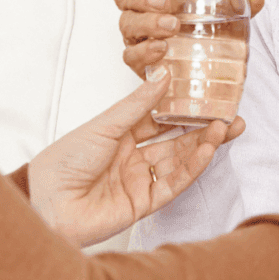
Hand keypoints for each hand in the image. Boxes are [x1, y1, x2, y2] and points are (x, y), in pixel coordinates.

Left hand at [28, 70, 243, 247]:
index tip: (208, 96)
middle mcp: (132, 156)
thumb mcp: (105, 124)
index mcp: (119, 134)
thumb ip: (139, 104)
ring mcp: (138, 180)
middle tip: (232, 115)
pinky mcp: (143, 204)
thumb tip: (165, 75)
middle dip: (203, 128)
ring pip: (179, 161)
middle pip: (176, 140)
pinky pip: (173, 184)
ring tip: (226, 127)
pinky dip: (192, 167)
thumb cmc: (65, 159)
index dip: (183, 108)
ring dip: (203, 145)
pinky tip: (207, 150)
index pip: (160, 118)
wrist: (46, 202)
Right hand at [115, 0, 266, 77]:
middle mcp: (141, 8)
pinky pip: (130, 55)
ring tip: (172, 27)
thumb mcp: (228, 12)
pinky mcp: (139, 60)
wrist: (208, 68)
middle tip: (166, 3)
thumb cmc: (210, 29)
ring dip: (147, 23)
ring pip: (126, 23)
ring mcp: (137, 34)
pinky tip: (162, 50)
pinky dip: (144, 52)